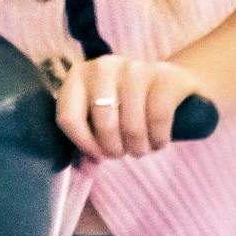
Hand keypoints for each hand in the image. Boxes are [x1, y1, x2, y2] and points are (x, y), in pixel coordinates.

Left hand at [55, 55, 205, 160]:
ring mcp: (135, 68)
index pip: (68, 118)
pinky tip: (158, 141)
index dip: (84, 145)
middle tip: (123, 152)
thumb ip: (87, 143)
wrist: (166, 82)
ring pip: (132, 124)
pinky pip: (158, 117)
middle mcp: (103, 67)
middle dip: (114, 149)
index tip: (98, 155)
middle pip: (104, 124)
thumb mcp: (100, 119)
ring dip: (138, 147)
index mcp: (78, 77)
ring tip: (141, 148)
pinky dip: (158, 138)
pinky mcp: (165, 75)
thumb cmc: (125, 106)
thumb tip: (86, 169)